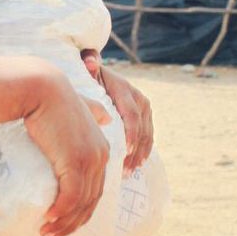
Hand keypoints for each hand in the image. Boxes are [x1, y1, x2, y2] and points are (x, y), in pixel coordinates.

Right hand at [22, 61, 110, 235]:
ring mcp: (89, 159)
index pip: (96, 188)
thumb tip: (105, 115)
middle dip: (74, 222)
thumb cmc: (53, 97)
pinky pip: (70, 197)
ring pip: (80, 203)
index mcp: (102, 148)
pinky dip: (60, 212)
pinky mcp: (74, 161)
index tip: (65, 221)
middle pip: (90, 200)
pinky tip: (48, 219)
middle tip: (54, 234)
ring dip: (64, 222)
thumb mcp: (80, 106)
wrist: (43, 88)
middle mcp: (100, 156)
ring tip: (47, 232)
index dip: (82, 209)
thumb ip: (94, 110)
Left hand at [81, 49, 154, 172]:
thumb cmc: (89, 75)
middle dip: (135, 150)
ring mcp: (144, 108)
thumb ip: (89, 64)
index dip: (131, 133)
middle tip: (125, 170)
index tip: (127, 150)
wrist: (100, 74)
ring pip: (147, 135)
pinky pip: (148, 137)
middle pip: (141, 128)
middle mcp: (138, 98)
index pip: (131, 113)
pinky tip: (137, 166)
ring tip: (129, 172)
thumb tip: (90, 62)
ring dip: (140, 155)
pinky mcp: (145, 117)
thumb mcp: (88, 69)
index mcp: (124, 89)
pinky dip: (143, 152)